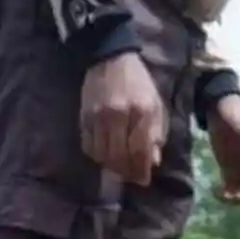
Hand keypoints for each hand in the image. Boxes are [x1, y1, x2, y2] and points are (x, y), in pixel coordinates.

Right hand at [80, 52, 164, 185]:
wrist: (110, 58)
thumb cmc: (138, 83)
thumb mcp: (155, 103)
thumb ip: (156, 131)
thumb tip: (153, 160)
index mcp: (142, 110)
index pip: (140, 149)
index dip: (141, 169)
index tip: (144, 180)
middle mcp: (119, 115)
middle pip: (119, 156)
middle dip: (126, 171)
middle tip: (132, 177)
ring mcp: (98, 116)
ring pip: (102, 154)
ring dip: (111, 166)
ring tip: (120, 167)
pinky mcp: (83, 116)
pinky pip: (88, 146)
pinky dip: (97, 156)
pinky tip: (105, 155)